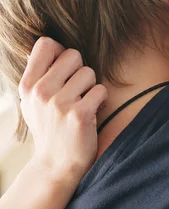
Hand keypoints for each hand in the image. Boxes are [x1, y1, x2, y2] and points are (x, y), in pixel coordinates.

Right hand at [18, 37, 107, 183]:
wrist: (56, 165)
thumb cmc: (49, 127)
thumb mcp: (32, 101)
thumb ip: (39, 74)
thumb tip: (50, 44)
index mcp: (28, 85)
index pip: (46, 44)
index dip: (61, 53)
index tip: (64, 71)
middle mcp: (40, 92)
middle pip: (73, 54)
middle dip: (80, 70)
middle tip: (76, 92)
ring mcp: (58, 104)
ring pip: (89, 72)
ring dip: (91, 88)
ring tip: (81, 104)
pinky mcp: (79, 114)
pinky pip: (101, 90)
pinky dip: (101, 101)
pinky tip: (91, 114)